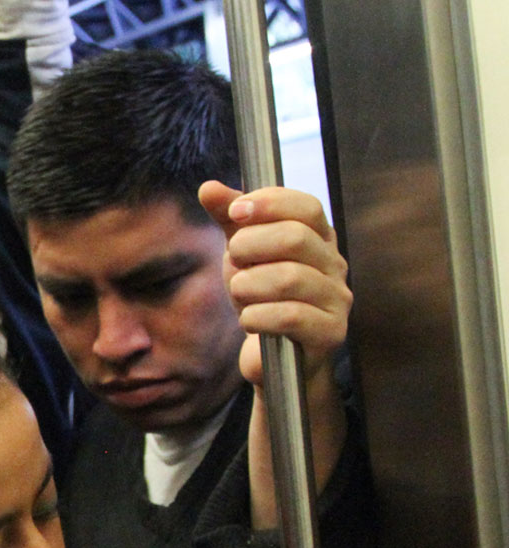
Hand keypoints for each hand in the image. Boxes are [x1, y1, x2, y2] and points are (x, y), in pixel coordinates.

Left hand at [198, 181, 351, 383]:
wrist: (275, 359)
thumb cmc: (263, 300)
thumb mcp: (243, 256)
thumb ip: (231, 221)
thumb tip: (208, 188)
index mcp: (319, 239)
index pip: (306, 207)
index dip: (269, 204)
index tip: (235, 213)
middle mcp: (336, 265)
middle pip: (296, 238)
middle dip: (251, 246)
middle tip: (233, 263)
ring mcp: (337, 299)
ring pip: (290, 278)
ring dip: (249, 284)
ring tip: (240, 294)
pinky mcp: (330, 332)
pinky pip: (290, 316)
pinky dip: (257, 316)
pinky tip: (249, 319)